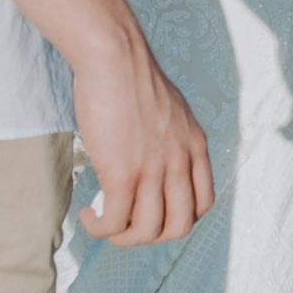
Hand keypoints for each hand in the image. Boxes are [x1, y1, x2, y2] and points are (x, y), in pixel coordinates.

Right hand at [71, 31, 214, 245]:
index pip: (203, 203)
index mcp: (195, 145)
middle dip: (151, 235)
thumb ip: (171, 138)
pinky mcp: (122, 173)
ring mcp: (153, 169)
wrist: (114, 56)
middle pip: (179, 226)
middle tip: (127, 223)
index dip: (178, 218)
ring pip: (147, 231)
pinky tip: (89, 214)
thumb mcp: (171, 110)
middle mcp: (180, 160)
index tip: (153, 212)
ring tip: (104, 221)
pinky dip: (100, 228)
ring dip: (123, 237)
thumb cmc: (132, 78)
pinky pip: (114, 222)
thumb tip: (154, 160)